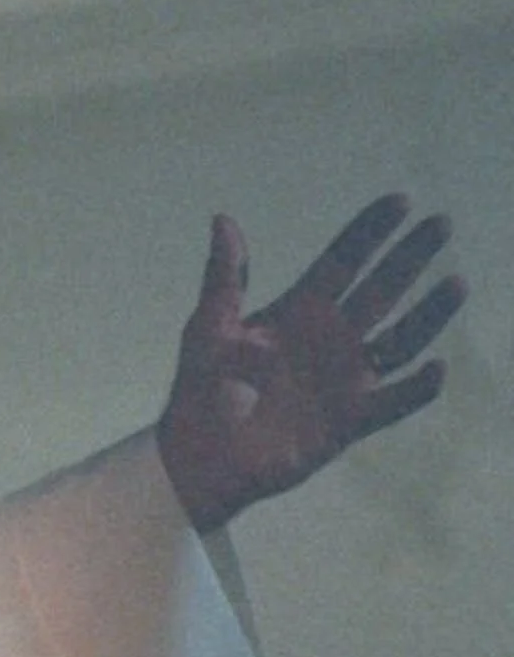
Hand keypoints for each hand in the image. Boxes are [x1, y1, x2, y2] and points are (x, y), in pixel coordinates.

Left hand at [157, 194, 467, 532]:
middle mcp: (329, 339)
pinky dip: (416, 388)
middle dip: (410, 258)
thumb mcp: (210, 327)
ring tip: (456, 283)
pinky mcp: (349, 419)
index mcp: (297, 312)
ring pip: (399, 339)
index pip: (343, 262)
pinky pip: (393, 401)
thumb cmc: (201, 389)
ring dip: (428, 314)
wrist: (201, 456)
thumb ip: (224, 276)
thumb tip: (223, 219)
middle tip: (441, 224)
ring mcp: (343, 377)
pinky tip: (436, 368)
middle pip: (380, 290)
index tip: (402, 200)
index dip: (369, 232)